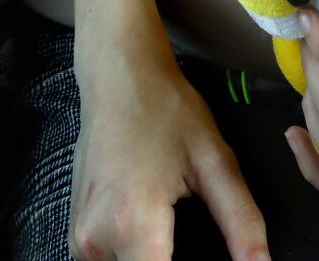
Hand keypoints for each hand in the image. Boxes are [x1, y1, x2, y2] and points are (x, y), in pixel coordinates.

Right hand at [72, 36, 268, 260]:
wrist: (118, 77)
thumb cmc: (166, 111)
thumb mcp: (216, 163)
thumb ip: (241, 222)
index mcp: (133, 226)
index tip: (216, 260)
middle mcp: (96, 241)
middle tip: (202, 246)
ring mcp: (80, 240)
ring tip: (180, 240)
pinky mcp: (77, 236)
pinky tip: (159, 242)